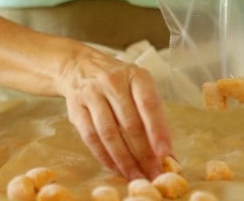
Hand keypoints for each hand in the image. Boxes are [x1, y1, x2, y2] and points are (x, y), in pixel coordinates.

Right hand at [57, 46, 171, 179]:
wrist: (80, 67)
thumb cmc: (118, 83)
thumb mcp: (138, 88)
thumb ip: (153, 117)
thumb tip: (168, 156)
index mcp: (135, 76)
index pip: (149, 104)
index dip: (158, 130)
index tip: (165, 154)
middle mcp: (112, 82)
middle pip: (129, 122)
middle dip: (143, 153)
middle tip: (153, 174)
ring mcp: (92, 94)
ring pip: (108, 132)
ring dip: (123, 159)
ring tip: (135, 176)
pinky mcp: (76, 108)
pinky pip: (90, 137)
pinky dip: (104, 156)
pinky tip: (115, 168)